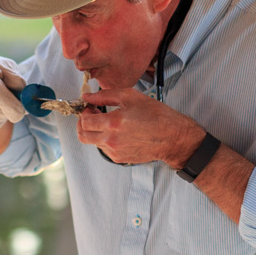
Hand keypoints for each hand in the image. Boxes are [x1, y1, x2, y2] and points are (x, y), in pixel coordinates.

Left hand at [79, 87, 204, 166]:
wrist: (172, 137)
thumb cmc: (156, 115)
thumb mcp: (131, 97)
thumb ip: (105, 96)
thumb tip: (87, 97)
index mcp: (113, 123)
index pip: (85, 121)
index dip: (84, 112)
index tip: (90, 107)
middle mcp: (111, 140)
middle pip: (83, 136)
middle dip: (82, 124)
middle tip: (91, 115)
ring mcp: (115, 152)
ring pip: (93, 143)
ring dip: (95, 131)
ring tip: (108, 122)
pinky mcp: (119, 158)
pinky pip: (104, 149)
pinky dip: (105, 140)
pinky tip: (117, 132)